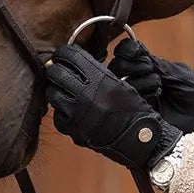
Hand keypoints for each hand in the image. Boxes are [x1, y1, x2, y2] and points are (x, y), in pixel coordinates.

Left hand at [43, 45, 181, 170]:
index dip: (64, 52)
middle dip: (57, 69)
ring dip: (57, 89)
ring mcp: (79, 115)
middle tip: (59, 69)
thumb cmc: (134, 110)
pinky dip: (62, 111)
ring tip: (65, 90)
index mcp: (100, 80)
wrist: (140, 140)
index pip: (70, 56)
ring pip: (53, 94)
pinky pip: (58, 116)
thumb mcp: (119, 83)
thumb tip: (71, 62)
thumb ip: (96, 73)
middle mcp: (87, 96)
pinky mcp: (75, 131)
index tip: (64, 54)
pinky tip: (70, 110)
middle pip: (56, 73)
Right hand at [108, 35, 193, 150]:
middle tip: (150, 70)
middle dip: (131, 65)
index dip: (127, 51)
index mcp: (150, 69)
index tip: (137, 52)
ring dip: (140, 80)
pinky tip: (156, 95)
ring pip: (122, 84)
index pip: (126, 55)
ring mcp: (139, 100)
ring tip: (159, 85)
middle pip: (117, 68)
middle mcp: (140, 84)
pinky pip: (129, 102)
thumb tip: (134, 47)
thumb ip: (154, 62)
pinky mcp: (140, 117)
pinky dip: (141, 94)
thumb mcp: (176, 73)